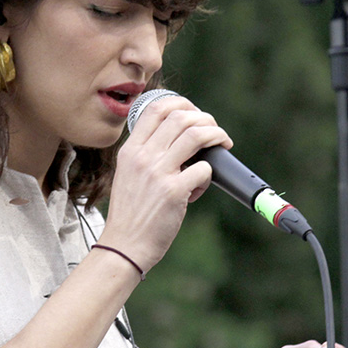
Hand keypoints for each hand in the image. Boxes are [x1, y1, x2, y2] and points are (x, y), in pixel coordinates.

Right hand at [100, 96, 231, 271]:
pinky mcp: (174, 192)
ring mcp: (158, 173)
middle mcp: (143, 157)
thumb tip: (181, 139)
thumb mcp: (128, 175)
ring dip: (216, 135)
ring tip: (222, 143)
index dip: (181, 103)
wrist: (124, 245)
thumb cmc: (131, 213)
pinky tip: (200, 186)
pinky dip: (209, 174)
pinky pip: (204, 169)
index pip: (156, 108)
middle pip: (181, 117)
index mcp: (130, 150)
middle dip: (206, 119)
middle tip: (215, 131)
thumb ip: (147, 155)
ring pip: (196, 135)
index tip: (194, 112)